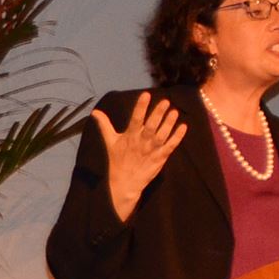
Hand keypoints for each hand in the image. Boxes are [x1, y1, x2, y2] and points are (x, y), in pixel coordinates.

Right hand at [95, 93, 185, 220]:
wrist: (125, 183)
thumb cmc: (117, 160)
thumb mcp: (110, 141)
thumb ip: (104, 125)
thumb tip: (95, 111)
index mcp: (130, 136)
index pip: (135, 119)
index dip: (141, 107)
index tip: (146, 94)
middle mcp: (142, 142)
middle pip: (151, 126)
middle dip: (158, 114)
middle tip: (166, 101)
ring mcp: (152, 150)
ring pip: (162, 135)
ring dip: (169, 123)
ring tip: (175, 111)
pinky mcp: (160, 157)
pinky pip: (170, 146)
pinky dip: (177, 137)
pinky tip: (183, 127)